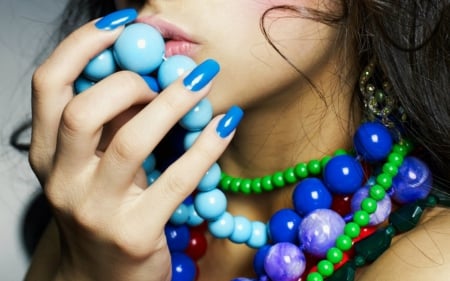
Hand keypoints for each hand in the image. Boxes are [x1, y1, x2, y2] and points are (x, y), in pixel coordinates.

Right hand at [29, 12, 235, 280]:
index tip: (124, 21)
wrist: (102, 280)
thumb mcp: (95, 166)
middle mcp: (61, 181)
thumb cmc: (104, 211)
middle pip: (83, 110)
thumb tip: (147, 72)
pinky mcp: (134, 233)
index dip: (84, 45)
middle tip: (163, 73)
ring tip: (201, 81)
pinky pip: (176, 178)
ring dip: (172, 102)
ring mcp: (95, 211)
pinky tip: (224, 123)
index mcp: (48, 156)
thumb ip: (110, 122)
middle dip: (129, 80)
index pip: (48, 84)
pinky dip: (205, 144)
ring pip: (129, 141)